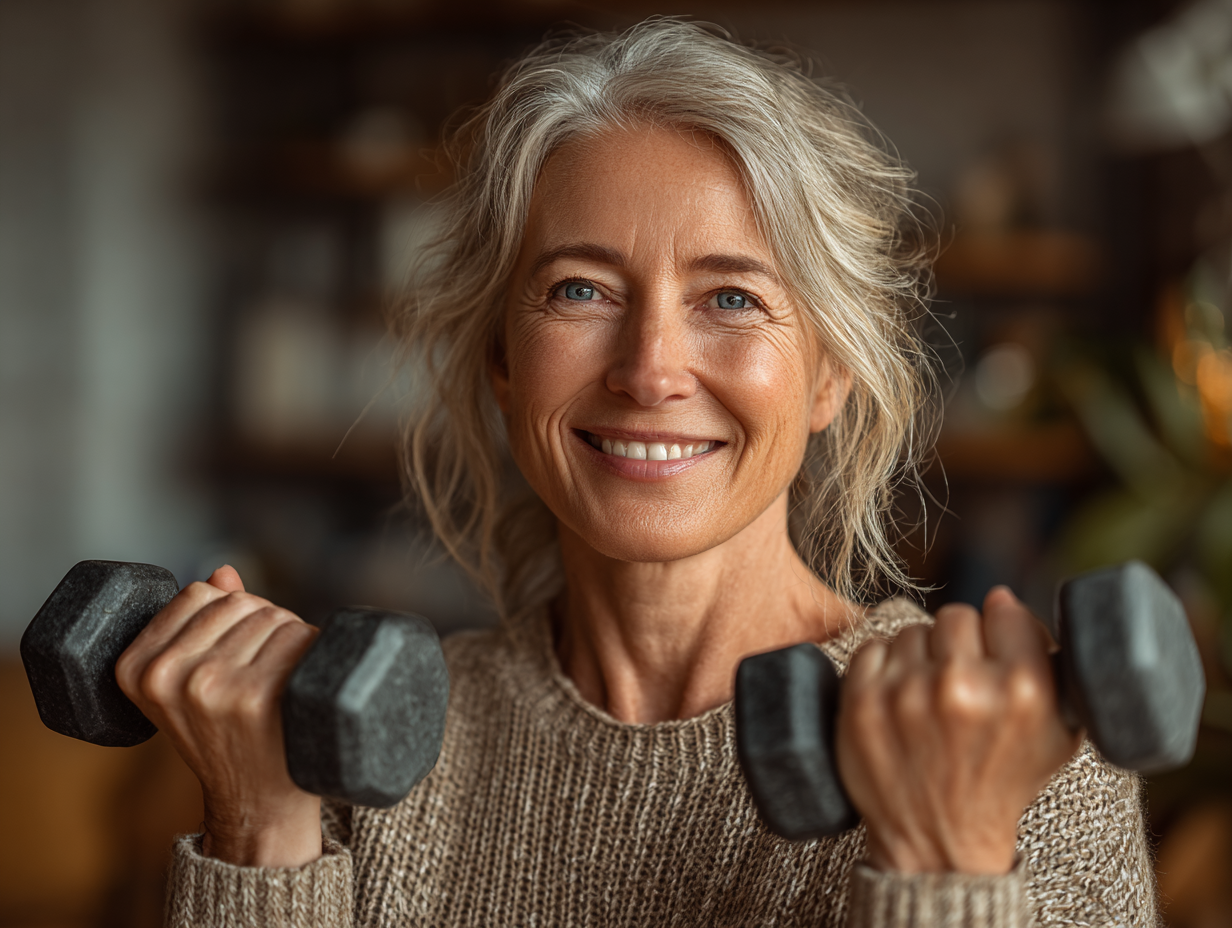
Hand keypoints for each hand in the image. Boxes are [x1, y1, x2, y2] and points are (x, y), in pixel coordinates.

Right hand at [115, 566, 322, 866]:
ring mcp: (209, 686)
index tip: (236, 648)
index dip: (230, 611)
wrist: (256, 802)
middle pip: (240, 602)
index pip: (198, 593)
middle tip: (267, 671)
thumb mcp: (192, 683)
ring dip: (292, 639)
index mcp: (136, 668)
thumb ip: (203, 623)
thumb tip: (224, 571)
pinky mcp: (254, 696)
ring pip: (273, 616)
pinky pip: (299, 636)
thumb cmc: (230, 736)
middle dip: (264, 624)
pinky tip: (303, 685)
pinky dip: (314, 651)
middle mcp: (166, 676)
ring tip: (284, 682)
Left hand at [835, 587, 1081, 873]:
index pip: (1005, 611)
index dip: (1000, 631)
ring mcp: (907, 693)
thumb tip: (1002, 597)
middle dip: (959, 644)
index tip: (994, 653)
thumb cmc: (1001, 782)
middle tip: (958, 680)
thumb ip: (1048, 663)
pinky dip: (884, 668)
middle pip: (956, 616)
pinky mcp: (862, 700)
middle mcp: (963, 686)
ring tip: (928, 699)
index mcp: (1021, 690)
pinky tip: (899, 701)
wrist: (938, 841)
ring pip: (913, 631)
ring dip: (920, 657)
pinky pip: (874, 648)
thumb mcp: (1056, 734)